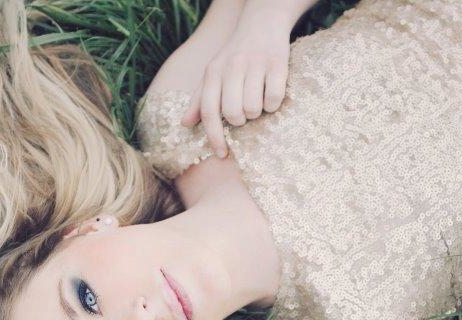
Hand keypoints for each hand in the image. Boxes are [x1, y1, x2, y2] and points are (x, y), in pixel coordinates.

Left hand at [180, 6, 291, 157]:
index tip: (222, 154)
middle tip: (245, 113)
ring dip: (257, 113)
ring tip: (257, 100)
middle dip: (240, 121)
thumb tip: (184, 124)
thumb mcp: (213, 73)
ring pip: (253, 108)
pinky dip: (273, 104)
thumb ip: (199, 99)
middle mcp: (232, 67)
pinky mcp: (277, 63)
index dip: (214, 137)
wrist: (262, 23)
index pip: (209, 111)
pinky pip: (273, 99)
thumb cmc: (235, 56)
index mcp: (213, 72)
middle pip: (233, 113)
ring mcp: (255, 64)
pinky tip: (271, 95)